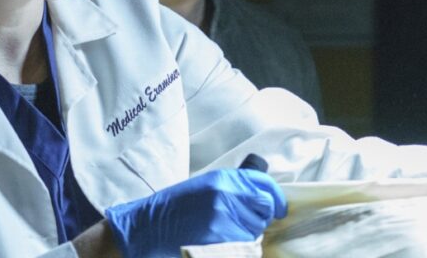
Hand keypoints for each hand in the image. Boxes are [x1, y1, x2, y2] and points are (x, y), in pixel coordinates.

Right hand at [104, 168, 286, 257]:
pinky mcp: (222, 239)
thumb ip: (232, 189)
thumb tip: (262, 199)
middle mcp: (227, 194)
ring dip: (246, 234)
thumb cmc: (173, 209)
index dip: (276, 197)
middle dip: (258, 217)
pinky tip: (219, 243)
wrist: (147, 227)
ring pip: (255, 230)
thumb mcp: (204, 188)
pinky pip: (244, 246)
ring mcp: (225, 217)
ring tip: (222, 233)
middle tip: (240, 223)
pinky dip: (237, 248)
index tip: (278, 208)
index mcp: (223, 178)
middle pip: (265, 208)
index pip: (264, 184)